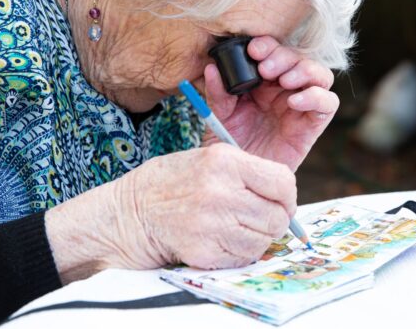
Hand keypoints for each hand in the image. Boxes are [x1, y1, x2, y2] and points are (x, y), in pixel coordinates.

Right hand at [45, 143, 295, 282]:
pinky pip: (243, 258)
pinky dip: (239, 253)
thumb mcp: (208, 158)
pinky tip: (221, 240)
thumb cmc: (172, 182)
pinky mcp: (203, 251)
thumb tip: (286, 197)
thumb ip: (248, 172)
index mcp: (225, 160)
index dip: (287, 196)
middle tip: (258, 219)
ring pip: (264, 240)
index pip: (283, 182)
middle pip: (277, 216)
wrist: (129, 212)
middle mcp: (220, 190)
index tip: (280, 202)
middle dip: (274, 221)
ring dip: (257, 238)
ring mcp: (211, 223)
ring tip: (235, 227)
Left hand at [203, 36, 338, 170]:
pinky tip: (294, 102)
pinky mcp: (312, 125)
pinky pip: (328, 104)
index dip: (268, 45)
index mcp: (263, 82)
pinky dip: (316, 97)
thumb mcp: (219, 115)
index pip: (274, 52)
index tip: (252, 49)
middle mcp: (285, 90)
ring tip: (284, 81)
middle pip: (298, 59)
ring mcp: (301, 106)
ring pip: (320, 75)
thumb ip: (218, 92)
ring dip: (304, 71)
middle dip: (283, 57)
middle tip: (265, 68)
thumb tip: (211, 67)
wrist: (241, 179)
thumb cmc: (231, 145)